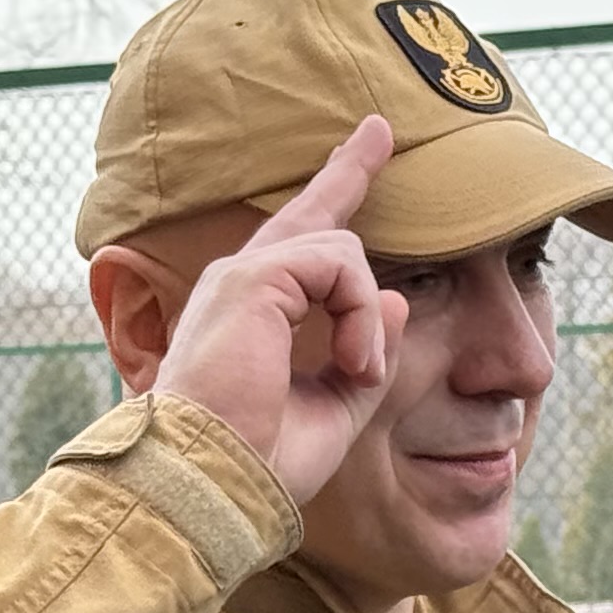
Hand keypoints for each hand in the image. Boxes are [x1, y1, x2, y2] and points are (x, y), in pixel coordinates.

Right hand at [161, 115, 408, 504]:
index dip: (336, 201)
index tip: (366, 155)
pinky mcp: (254, 278)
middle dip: (349, 171)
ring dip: (366, 317)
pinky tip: (353, 362)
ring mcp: (244, 275)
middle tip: (379, 130)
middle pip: (310, 214)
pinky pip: (340, 266)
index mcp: (254, 314)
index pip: (301, 248)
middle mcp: (243, 283)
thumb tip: (401, 300)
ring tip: (357, 372)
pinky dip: (360, 315)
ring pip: (343, 252)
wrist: (212, 482)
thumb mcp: (333, 409)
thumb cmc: (259, 460)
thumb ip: (368, 355)